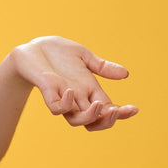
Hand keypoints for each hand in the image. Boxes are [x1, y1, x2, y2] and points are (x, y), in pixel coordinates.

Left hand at [11, 36, 137, 131]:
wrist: (33, 47)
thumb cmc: (58, 52)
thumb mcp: (84, 57)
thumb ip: (102, 67)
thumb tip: (125, 74)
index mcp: (89, 90)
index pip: (107, 109)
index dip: (121, 113)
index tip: (134, 109)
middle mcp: (78, 98)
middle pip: (95, 121)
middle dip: (109, 120)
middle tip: (116, 110)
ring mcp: (62, 97)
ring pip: (77, 121)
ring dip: (90, 117)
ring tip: (99, 106)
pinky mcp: (48, 92)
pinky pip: (56, 108)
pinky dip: (65, 104)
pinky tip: (71, 92)